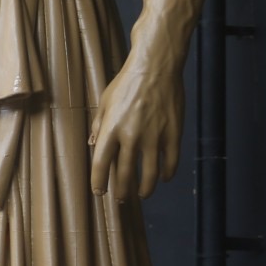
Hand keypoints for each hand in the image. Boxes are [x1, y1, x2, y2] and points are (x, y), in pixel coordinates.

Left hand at [90, 58, 183, 201]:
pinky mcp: (173, 133)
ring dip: (145, 189)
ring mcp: (154, 136)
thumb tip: (92, 145)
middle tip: (121, 199)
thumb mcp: (105, 102)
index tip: (99, 191)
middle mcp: (131, 136)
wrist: (156, 66)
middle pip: (125, 174)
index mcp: (111, 129)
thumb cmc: (127, 82)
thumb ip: (98, 126)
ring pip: (150, 174)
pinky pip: (170, 161)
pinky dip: (167, 173)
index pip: (101, 164)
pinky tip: (163, 178)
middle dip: (122, 191)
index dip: (99, 181)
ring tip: (142, 194)